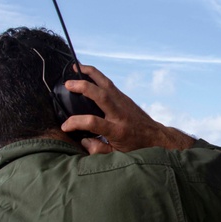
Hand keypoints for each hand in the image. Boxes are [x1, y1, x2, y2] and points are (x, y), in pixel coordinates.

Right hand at [61, 65, 194, 152]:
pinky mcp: (124, 97)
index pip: (93, 122)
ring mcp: (123, 103)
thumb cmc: (136, 147)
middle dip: (83, 87)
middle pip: (101, 95)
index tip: (65, 126)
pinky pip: (109, 84)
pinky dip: (97, 77)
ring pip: (106, 84)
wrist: (155, 137)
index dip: (75, 123)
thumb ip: (98, 150)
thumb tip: (83, 140)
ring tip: (75, 67)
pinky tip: (87, 73)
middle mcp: (120, 113)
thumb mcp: (117, 154)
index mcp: (117, 130)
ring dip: (91, 73)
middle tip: (67, 84)